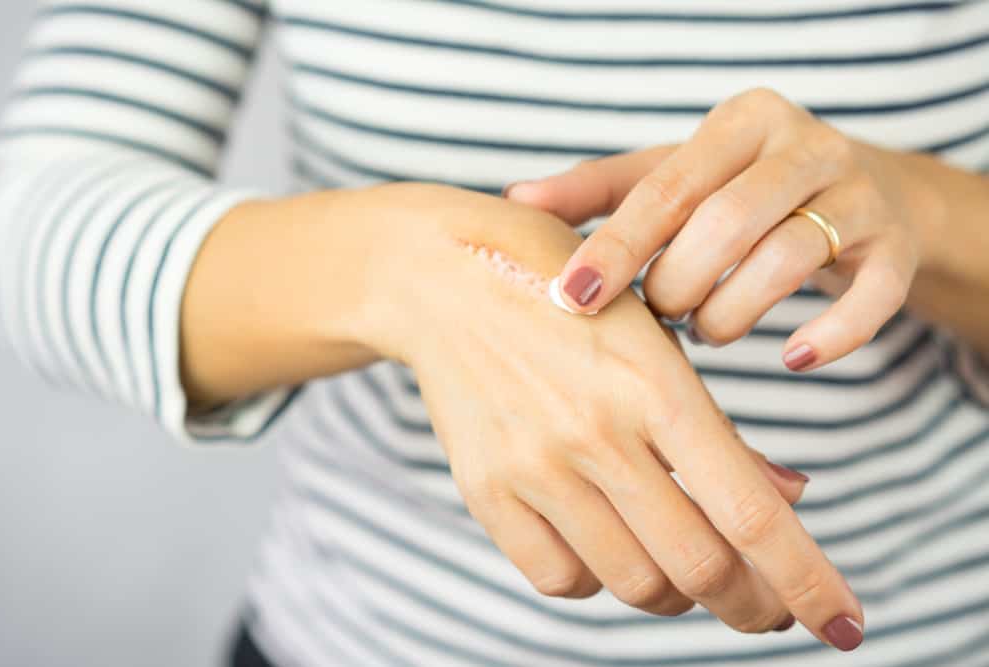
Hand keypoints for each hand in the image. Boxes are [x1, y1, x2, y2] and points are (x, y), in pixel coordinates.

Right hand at [364, 184, 863, 648]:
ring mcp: (533, 468)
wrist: (442, 279)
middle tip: (766, 606)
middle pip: (699, 567)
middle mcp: (595, 434)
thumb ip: (719, 427)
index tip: (844, 626)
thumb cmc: (565, 295)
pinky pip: (559, 580)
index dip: (809, 582)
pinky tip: (609, 546)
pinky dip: (599, 580)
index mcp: (654, 385)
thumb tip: (789, 498)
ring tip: (683, 566)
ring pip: (634, 584)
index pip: (750, 513)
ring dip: (676, 592)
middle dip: (753, 604)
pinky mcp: (485, 491)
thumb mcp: (654, 338)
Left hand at [505, 87, 926, 371]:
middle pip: (726, 222)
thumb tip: (515, 201)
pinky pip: (872, 298)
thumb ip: (598, 190)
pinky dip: (831, 335)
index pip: (666, 188)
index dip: (615, 247)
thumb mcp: (670, 178)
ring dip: (732, 314)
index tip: (570, 298)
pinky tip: (793, 358)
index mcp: (741, 122)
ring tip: (705, 331)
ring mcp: (858, 195)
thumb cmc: (737, 190)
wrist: (859, 192)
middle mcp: (804, 146)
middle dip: (676, 286)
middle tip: (657, 316)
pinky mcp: (895, 248)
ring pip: (788, 259)